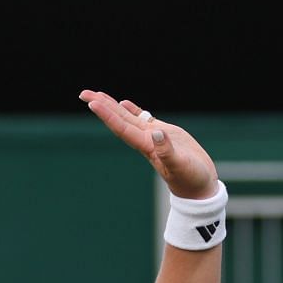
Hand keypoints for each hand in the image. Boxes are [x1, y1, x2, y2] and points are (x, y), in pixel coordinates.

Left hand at [79, 90, 217, 199]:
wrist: (198, 189)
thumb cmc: (190, 180)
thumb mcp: (180, 165)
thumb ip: (167, 151)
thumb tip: (156, 133)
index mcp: (146, 146)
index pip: (122, 127)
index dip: (107, 115)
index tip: (92, 103)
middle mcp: (145, 140)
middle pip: (118, 119)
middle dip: (102, 106)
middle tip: (83, 93)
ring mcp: (153, 137)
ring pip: (128, 117)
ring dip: (112, 106)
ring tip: (97, 95)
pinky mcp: (163, 134)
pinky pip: (143, 119)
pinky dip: (133, 110)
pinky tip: (124, 103)